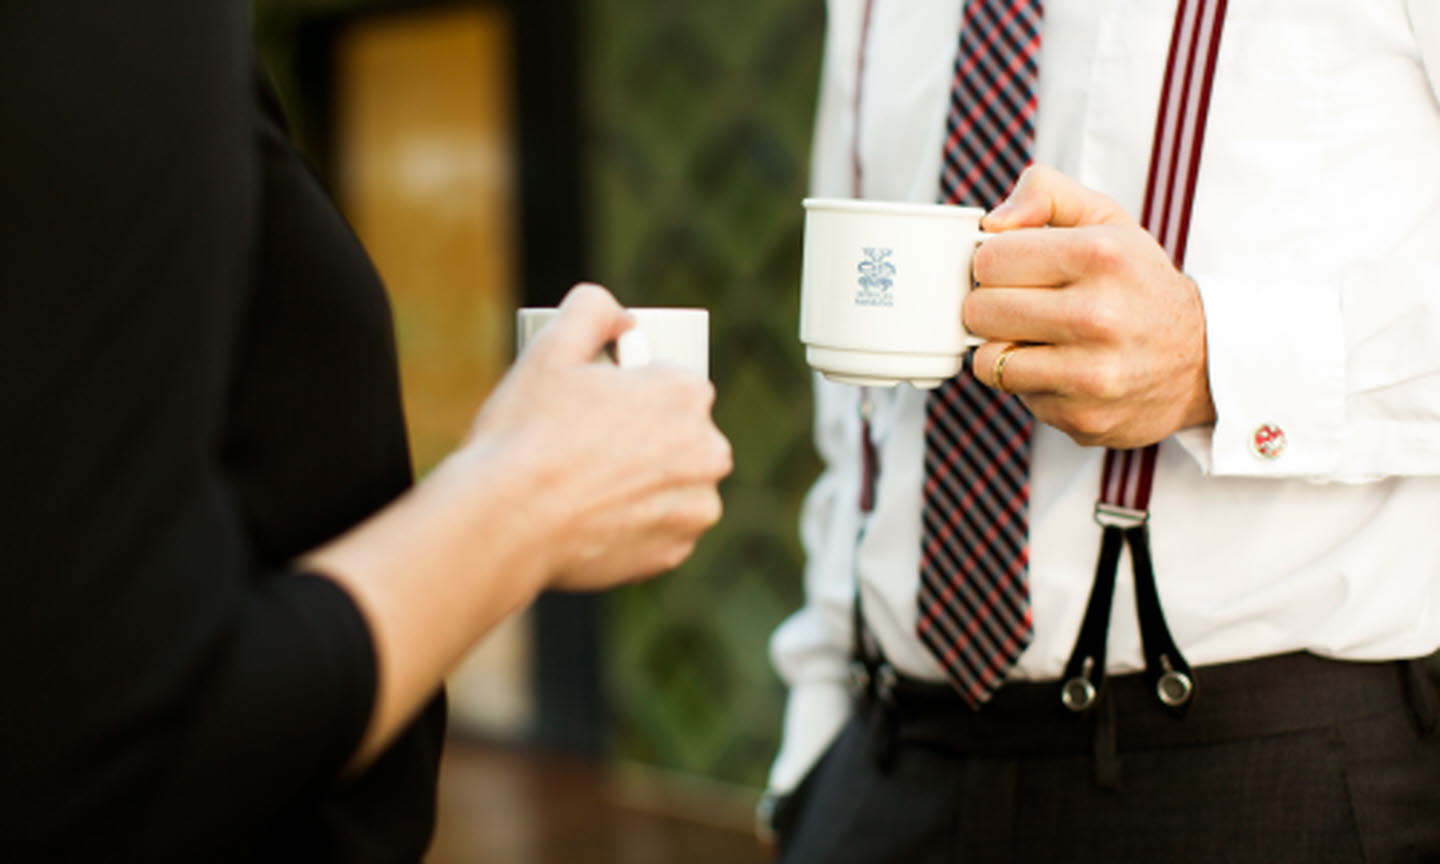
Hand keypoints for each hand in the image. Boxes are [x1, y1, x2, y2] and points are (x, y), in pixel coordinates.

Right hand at [466, 283, 731, 589]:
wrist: (505, 522)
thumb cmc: (526, 433)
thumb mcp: (549, 346)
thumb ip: (592, 309)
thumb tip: (618, 315)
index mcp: (687, 394)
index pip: (671, 385)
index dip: (632, 395)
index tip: (603, 408)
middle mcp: (707, 452)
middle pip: (678, 438)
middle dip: (644, 440)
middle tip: (588, 448)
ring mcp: (695, 508)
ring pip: (673, 487)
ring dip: (644, 486)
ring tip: (587, 487)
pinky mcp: (674, 554)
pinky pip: (659, 531)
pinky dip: (634, 526)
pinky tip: (593, 519)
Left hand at [964, 165, 1214, 448]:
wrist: (1200, 360)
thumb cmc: (1137, 283)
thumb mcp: (1105, 219)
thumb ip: (1046, 193)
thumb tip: (993, 222)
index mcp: (1101, 255)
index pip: (989, 259)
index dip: (993, 263)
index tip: (1014, 270)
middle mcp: (1099, 315)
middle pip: (979, 310)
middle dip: (990, 305)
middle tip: (1020, 305)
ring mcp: (1092, 373)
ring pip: (988, 359)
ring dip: (1002, 348)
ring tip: (1036, 337)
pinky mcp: (1083, 416)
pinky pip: (1015, 395)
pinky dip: (1028, 382)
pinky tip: (1060, 368)